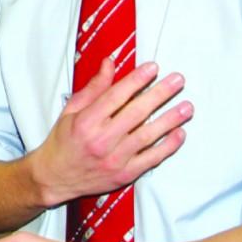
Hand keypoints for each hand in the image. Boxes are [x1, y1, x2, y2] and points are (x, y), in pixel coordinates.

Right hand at [28, 58, 192, 205]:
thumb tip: (110, 63)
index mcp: (86, 121)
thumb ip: (94, 87)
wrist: (54, 178)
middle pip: (136, 113)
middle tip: (178, 81)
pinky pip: (151, 159)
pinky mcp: (124, 175)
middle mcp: (101, 140)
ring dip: (170, 120)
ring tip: (187, 107)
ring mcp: (114, 159)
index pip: (116, 96)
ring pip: (148, 136)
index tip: (153, 68)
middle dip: (160, 94)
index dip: (136, 80)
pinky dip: (168, 146)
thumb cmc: (63, 141)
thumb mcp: (72, 110)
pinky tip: (180, 133)